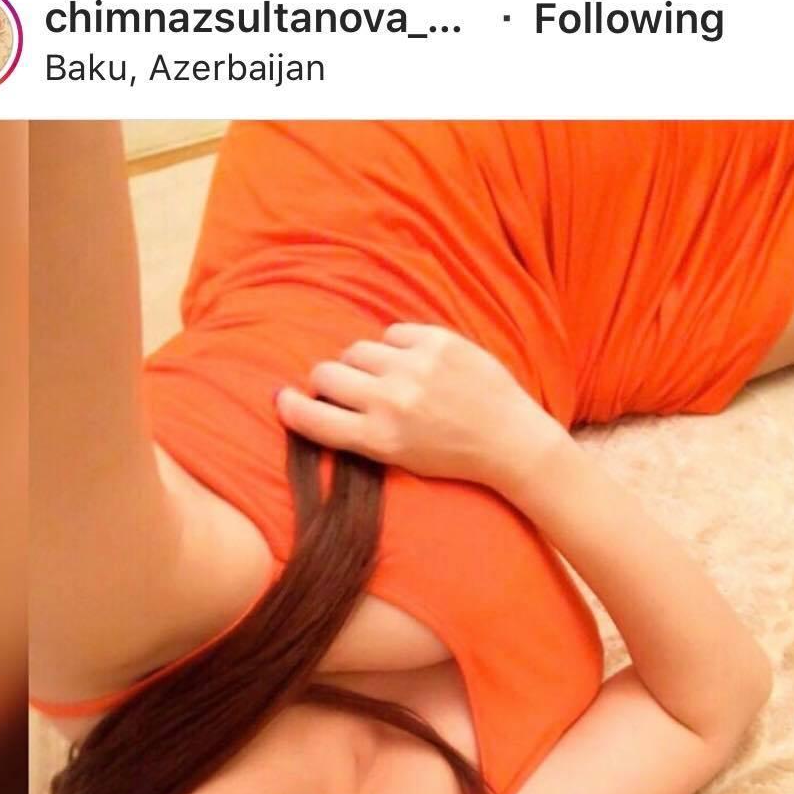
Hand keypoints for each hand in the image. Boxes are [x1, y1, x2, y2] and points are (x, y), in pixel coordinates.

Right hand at [275, 323, 564, 491]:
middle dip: (327, 381)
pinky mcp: (437, 342)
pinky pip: (392, 334)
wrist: (509, 440)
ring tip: (386, 376)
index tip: (283, 399)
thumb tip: (321, 401)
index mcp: (380, 439)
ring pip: (357, 350)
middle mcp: (391, 401)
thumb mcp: (400, 459)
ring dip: (362, 363)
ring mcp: (414, 368)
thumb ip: (361, 432)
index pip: (314, 420)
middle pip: (326, 374)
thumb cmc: (452, 456)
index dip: (292, 408)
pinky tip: (414, 363)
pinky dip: (396, 347)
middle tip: (343, 387)